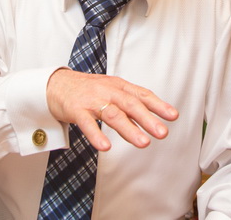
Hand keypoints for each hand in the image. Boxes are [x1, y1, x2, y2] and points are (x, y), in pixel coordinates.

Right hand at [46, 68, 177, 151]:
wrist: (57, 84)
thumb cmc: (88, 90)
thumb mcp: (111, 90)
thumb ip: (130, 104)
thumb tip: (153, 120)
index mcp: (119, 86)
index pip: (142, 95)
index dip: (158, 105)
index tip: (173, 116)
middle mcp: (108, 91)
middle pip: (131, 104)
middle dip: (148, 119)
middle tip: (162, 132)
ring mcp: (92, 101)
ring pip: (113, 114)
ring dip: (129, 129)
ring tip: (143, 142)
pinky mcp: (76, 110)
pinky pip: (87, 124)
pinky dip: (96, 135)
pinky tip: (105, 147)